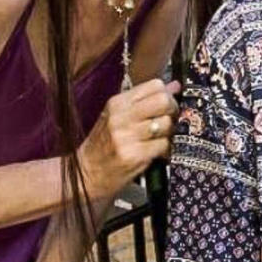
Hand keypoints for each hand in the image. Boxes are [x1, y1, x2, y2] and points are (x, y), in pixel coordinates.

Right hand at [79, 78, 180, 199]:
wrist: (85, 175)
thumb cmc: (104, 145)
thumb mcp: (119, 117)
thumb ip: (146, 100)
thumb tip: (175, 86)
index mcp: (117, 103)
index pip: (155, 85)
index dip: (167, 95)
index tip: (165, 105)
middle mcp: (120, 117)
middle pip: (163, 101)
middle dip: (172, 111)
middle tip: (167, 121)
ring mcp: (126, 137)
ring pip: (166, 123)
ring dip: (167, 133)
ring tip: (156, 139)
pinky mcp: (134, 155)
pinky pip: (163, 144)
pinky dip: (163, 149)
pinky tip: (153, 152)